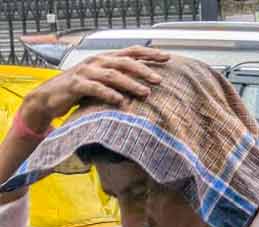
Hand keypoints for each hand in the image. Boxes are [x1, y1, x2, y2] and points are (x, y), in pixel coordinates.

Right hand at [17, 47, 169, 134]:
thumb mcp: (103, 82)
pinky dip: (109, 94)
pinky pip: (95, 88)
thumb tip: (148, 86)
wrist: (50, 97)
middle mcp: (97, 62)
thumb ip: (121, 80)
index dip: (149, 54)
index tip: (167, 57)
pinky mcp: (76, 85)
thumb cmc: (81, 90)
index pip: (131, 52)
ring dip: (130, 84)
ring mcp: (86, 72)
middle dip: (143, 70)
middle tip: (159, 80)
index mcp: (106, 59)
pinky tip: (121, 102)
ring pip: (112, 75)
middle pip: (124, 62)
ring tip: (146, 93)